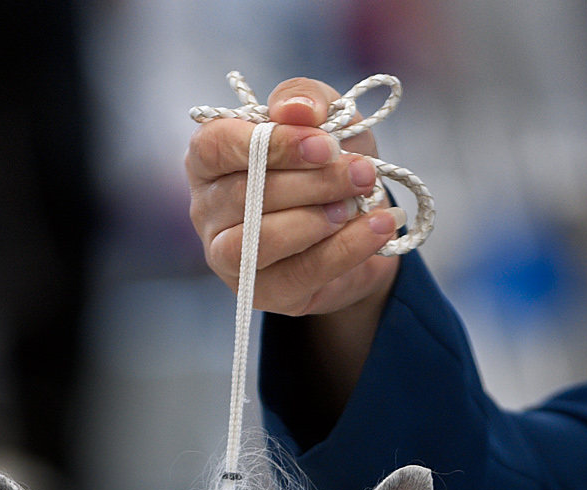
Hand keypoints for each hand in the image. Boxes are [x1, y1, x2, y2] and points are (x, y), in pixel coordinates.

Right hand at [186, 77, 399, 319]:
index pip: (216, 146)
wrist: (358, 224)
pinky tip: (379, 227)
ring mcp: (228, 258)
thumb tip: (296, 109)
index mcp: (210, 158)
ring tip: (358, 203)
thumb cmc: (327, 164)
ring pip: (261, 240)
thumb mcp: (324, 118)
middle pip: (245, 195)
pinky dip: (346, 249)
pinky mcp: (263, 293)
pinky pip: (301, 273)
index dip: (272, 144)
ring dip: (318, 218)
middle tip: (361, 171)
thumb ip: (306, 99)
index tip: (324, 144)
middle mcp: (208, 210)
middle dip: (311, 182)